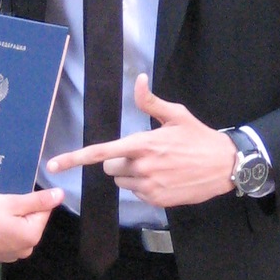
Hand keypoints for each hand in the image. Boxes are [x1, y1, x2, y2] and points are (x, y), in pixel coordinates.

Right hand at [0, 187, 62, 260]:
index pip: (44, 210)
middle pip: (32, 220)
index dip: (29, 199)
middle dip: (20, 209)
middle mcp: (27, 248)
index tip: (12, 197)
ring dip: (10, 218)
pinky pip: (9, 236)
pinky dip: (2, 228)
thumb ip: (37, 200)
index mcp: (32, 235)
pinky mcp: (2, 255)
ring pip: (20, 228)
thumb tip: (60, 195)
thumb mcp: (10, 203)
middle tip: (0, 204)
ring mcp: (14, 254)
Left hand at [47, 75, 237, 208]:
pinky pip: (138, 193)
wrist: (225, 166)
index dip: (74, 158)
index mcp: (143, 144)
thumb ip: (151, 101)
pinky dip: (146, 186)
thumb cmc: (199, 137)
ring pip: (123, 181)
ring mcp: (149, 186)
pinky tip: (166, 177)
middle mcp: (142, 167)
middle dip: (120, 160)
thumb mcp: (176, 115)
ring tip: (159, 165)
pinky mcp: (157, 199)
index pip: (101, 152)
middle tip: (144, 153)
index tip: (54, 164)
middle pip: (110, 167)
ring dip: (133, 174)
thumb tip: (138, 79)